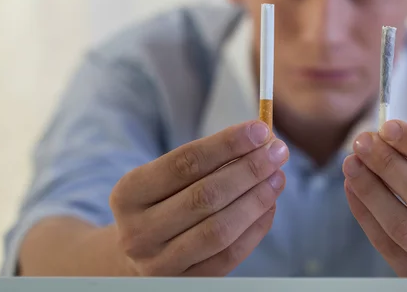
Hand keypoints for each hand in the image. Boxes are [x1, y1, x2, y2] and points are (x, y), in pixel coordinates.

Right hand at [109, 120, 288, 275]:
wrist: (136, 254)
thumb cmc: (160, 203)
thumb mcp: (164, 178)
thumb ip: (207, 159)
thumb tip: (259, 140)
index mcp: (128, 194)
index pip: (184, 163)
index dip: (226, 144)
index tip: (259, 129)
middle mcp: (139, 231)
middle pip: (205, 196)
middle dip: (249, 170)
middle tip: (277, 151)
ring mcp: (160, 263)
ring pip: (220, 229)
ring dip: (257, 199)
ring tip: (278, 176)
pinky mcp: (186, 283)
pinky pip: (230, 255)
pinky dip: (256, 228)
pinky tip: (269, 205)